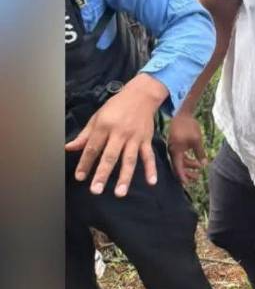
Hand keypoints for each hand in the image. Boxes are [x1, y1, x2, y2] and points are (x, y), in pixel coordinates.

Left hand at [65, 74, 166, 196]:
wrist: (141, 95)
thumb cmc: (116, 106)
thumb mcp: (97, 117)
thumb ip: (85, 135)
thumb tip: (69, 148)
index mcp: (104, 126)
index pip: (92, 148)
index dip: (85, 163)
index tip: (80, 177)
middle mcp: (119, 133)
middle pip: (110, 157)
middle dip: (103, 174)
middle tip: (96, 190)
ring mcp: (135, 138)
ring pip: (129, 160)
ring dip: (125, 177)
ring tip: (120, 193)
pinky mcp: (146, 139)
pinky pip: (149, 156)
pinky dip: (151, 169)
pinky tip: (151, 182)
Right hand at [167, 113, 206, 185]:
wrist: (182, 114)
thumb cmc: (189, 126)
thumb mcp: (197, 140)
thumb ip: (200, 153)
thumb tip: (204, 165)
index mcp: (175, 151)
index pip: (178, 168)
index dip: (183, 176)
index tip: (187, 184)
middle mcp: (173, 151)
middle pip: (179, 166)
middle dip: (188, 173)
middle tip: (198, 178)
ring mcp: (174, 148)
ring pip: (181, 161)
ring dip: (190, 166)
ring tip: (200, 168)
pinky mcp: (176, 144)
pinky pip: (181, 155)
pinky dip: (188, 159)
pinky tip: (196, 161)